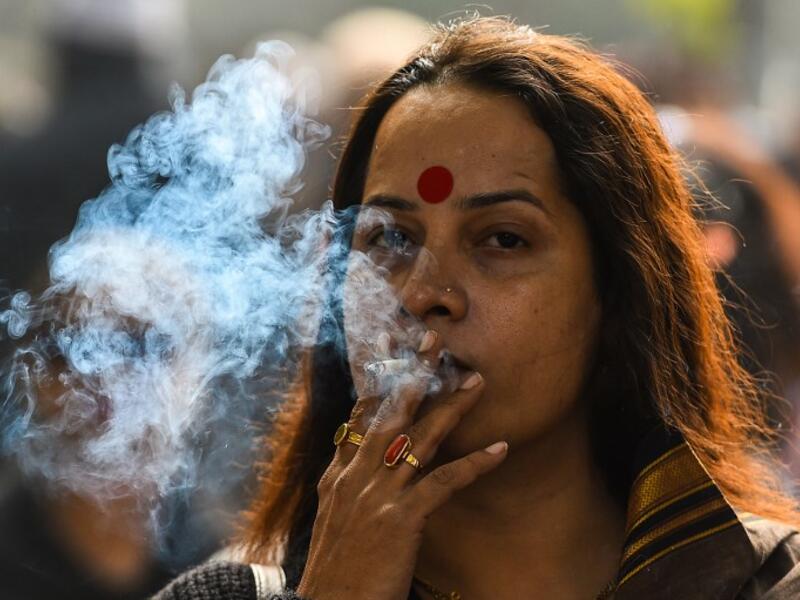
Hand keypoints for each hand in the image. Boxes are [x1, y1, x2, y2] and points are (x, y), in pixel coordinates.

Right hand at [296, 330, 507, 599]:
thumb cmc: (335, 571)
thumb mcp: (331, 522)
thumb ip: (343, 488)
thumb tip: (354, 463)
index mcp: (337, 476)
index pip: (361, 416)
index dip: (380, 381)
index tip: (394, 351)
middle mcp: (355, 476)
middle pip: (390, 413)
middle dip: (413, 374)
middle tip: (434, 341)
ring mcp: (377, 495)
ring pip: (420, 438)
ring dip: (452, 407)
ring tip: (477, 382)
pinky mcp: (400, 518)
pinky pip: (445, 482)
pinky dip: (475, 464)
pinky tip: (500, 448)